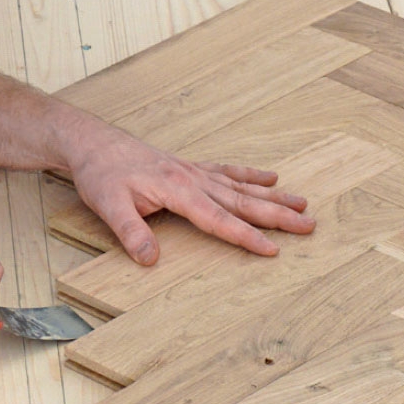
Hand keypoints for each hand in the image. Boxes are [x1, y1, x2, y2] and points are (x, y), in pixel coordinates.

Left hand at [68, 124, 314, 264]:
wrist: (93, 143)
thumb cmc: (101, 173)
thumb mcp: (108, 205)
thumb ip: (131, 232)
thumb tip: (151, 260)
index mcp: (176, 189)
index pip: (218, 218)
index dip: (245, 236)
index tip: (273, 250)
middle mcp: (191, 177)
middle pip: (240, 200)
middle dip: (276, 214)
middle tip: (309, 225)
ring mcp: (192, 170)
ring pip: (240, 185)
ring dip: (272, 195)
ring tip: (302, 202)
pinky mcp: (187, 166)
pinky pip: (226, 170)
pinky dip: (249, 174)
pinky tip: (268, 176)